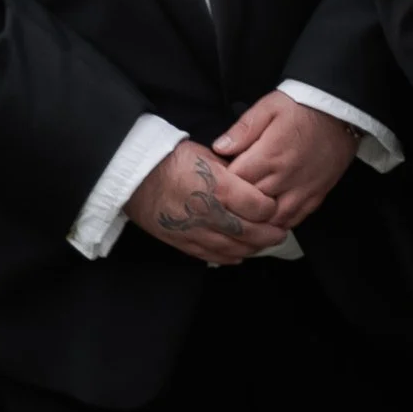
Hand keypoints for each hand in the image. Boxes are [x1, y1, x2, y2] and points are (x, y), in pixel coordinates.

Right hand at [125, 140, 291, 265]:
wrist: (132, 174)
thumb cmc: (170, 159)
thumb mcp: (208, 155)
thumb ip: (234, 171)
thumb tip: (256, 181)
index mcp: (218, 187)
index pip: (260, 207)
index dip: (273, 208)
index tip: (276, 206)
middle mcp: (209, 212)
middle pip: (252, 232)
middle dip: (271, 233)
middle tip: (280, 231)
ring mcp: (195, 231)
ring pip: (235, 248)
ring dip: (254, 247)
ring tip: (264, 242)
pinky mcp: (182, 242)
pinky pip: (213, 256)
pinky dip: (231, 257)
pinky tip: (240, 253)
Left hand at [214, 91, 358, 230]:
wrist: (343, 113)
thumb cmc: (303, 107)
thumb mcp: (269, 107)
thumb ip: (243, 129)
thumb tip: (219, 147)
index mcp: (268, 155)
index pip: (234, 181)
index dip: (222, 182)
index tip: (218, 178)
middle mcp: (285, 177)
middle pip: (250, 203)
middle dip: (237, 201)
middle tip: (228, 195)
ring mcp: (303, 189)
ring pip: (272, 217)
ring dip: (258, 217)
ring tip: (247, 211)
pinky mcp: (317, 195)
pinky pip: (295, 219)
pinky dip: (280, 222)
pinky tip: (270, 217)